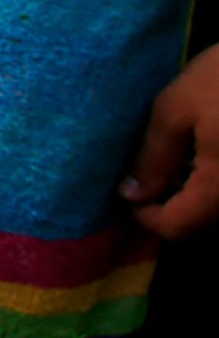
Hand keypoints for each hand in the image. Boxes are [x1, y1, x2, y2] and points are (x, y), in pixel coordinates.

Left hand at [123, 43, 218, 235]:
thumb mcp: (177, 108)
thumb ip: (154, 157)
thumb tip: (131, 195)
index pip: (177, 228)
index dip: (144, 216)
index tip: (127, 192)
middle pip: (200, 225)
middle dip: (168, 205)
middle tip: (146, 173)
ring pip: (216, 210)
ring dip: (191, 194)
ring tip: (174, 158)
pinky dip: (211, 181)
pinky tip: (201, 150)